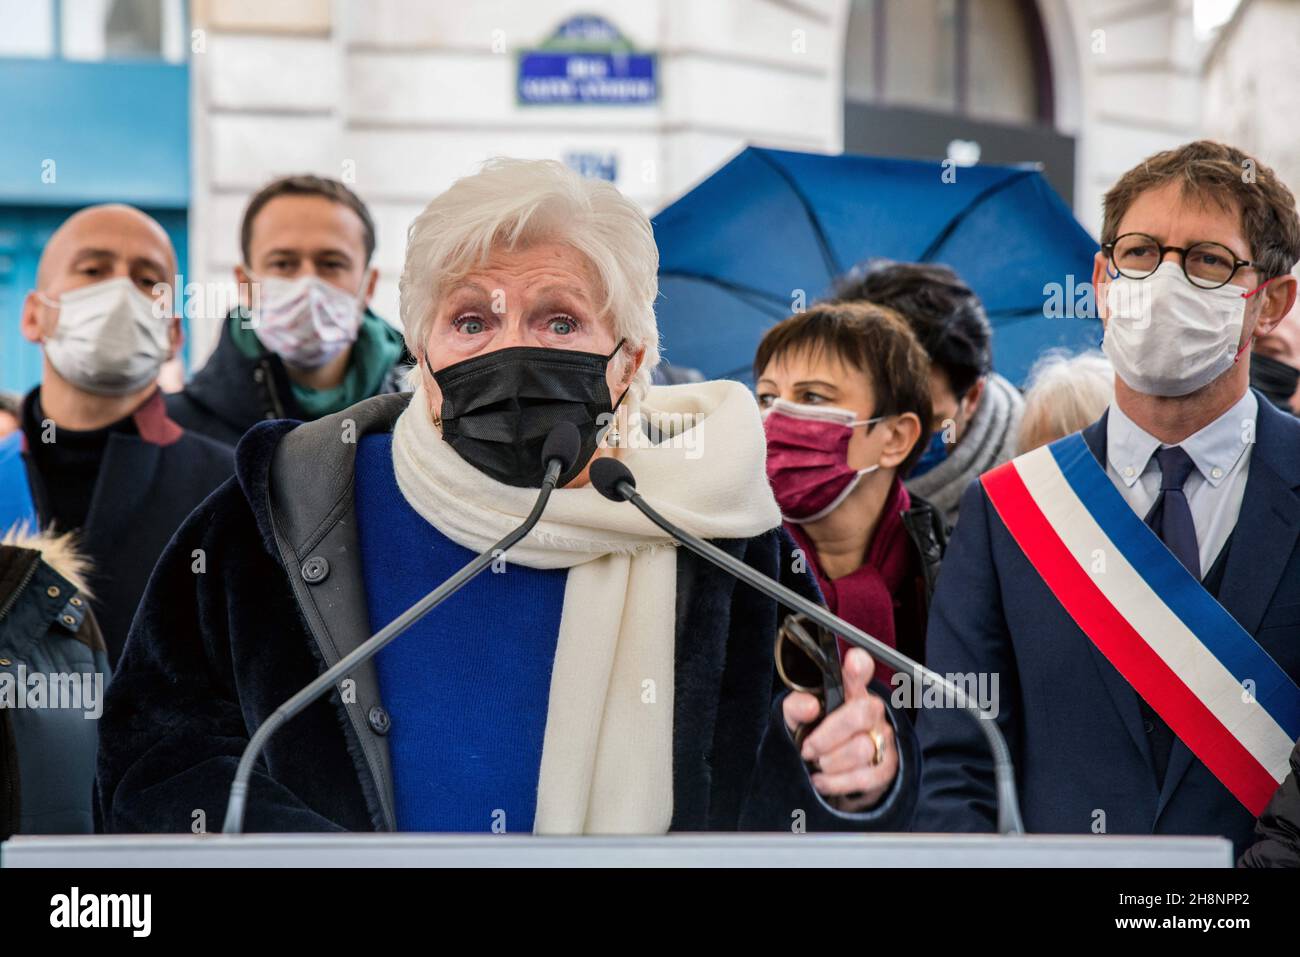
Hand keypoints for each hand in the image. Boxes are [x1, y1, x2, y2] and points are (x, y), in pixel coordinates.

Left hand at [781, 647, 898, 812]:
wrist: (824, 771)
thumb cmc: (814, 735)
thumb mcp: (797, 719)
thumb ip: (796, 707)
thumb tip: (810, 707)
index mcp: (849, 690)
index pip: (860, 669)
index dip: (858, 665)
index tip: (852, 663)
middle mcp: (871, 710)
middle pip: (860, 714)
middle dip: (827, 737)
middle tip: (808, 748)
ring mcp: (883, 738)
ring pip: (861, 749)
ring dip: (830, 762)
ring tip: (818, 763)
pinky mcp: (886, 767)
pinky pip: (864, 777)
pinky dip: (836, 782)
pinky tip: (823, 779)